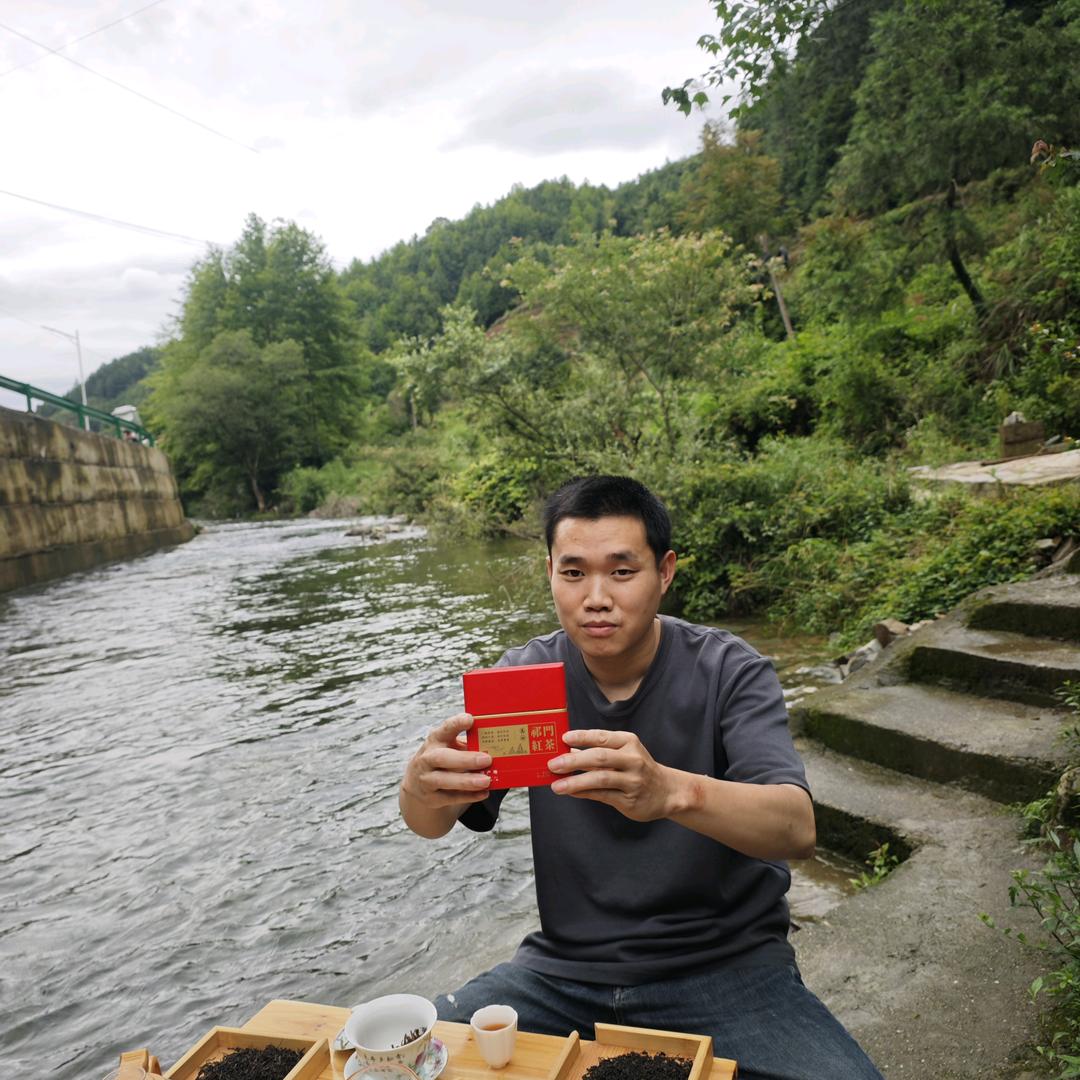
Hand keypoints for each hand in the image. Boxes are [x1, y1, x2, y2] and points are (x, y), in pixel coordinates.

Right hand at [400, 713, 492, 809]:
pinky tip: (483, 793)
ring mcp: (426, 779)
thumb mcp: (450, 746)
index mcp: (435, 740)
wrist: (418, 782)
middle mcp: (427, 758)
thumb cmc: (443, 757)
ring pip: (443, 780)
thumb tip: (496, 745)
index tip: (470, 719)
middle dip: (465, 759)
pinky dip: (468, 796)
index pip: (444, 729)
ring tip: (486, 780)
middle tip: (487, 759)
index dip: (456, 724)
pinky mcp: (431, 797)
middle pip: (442, 757)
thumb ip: (468, 744)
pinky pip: (450, 798)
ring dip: (466, 781)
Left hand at [547, 728, 683, 821]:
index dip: (582, 737)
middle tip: (553, 764)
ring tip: (557, 785)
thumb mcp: (623, 753)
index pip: (602, 737)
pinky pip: (602, 795)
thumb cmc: (637, 768)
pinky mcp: (629, 799)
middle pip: (599, 757)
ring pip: (600, 778)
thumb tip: (567, 750)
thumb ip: (598, 751)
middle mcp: (632, 759)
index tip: (563, 738)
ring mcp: (632, 780)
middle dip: (573, 760)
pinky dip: (584, 793)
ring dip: (575, 781)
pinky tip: (571, 792)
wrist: (667, 792)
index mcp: (629, 742)